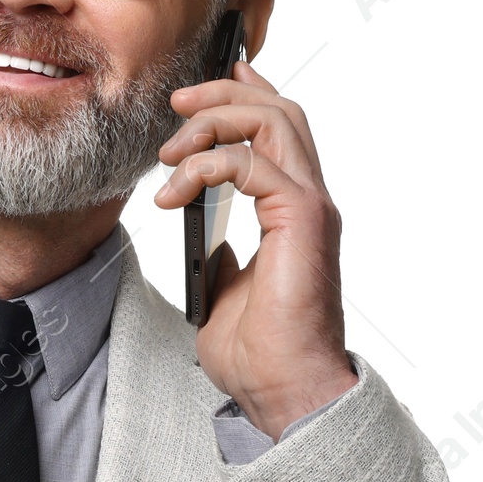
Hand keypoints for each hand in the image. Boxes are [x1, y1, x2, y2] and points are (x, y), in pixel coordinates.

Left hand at [154, 58, 356, 439]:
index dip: (246, 96)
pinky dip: (206, 167)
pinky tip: (173, 195)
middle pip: (279, 112)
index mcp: (295, 213)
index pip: (280, 133)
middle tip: (177, 102)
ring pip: (272, 122)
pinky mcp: (303, 219)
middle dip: (224, 95)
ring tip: (170, 151)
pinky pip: (252, 163)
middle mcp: (311, 201)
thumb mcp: (224, 290)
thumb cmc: (260, 354)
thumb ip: (221, 253)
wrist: (283, 391)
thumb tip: (202, 233)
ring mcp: (312, 207)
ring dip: (214, 122)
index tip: (201, 90)